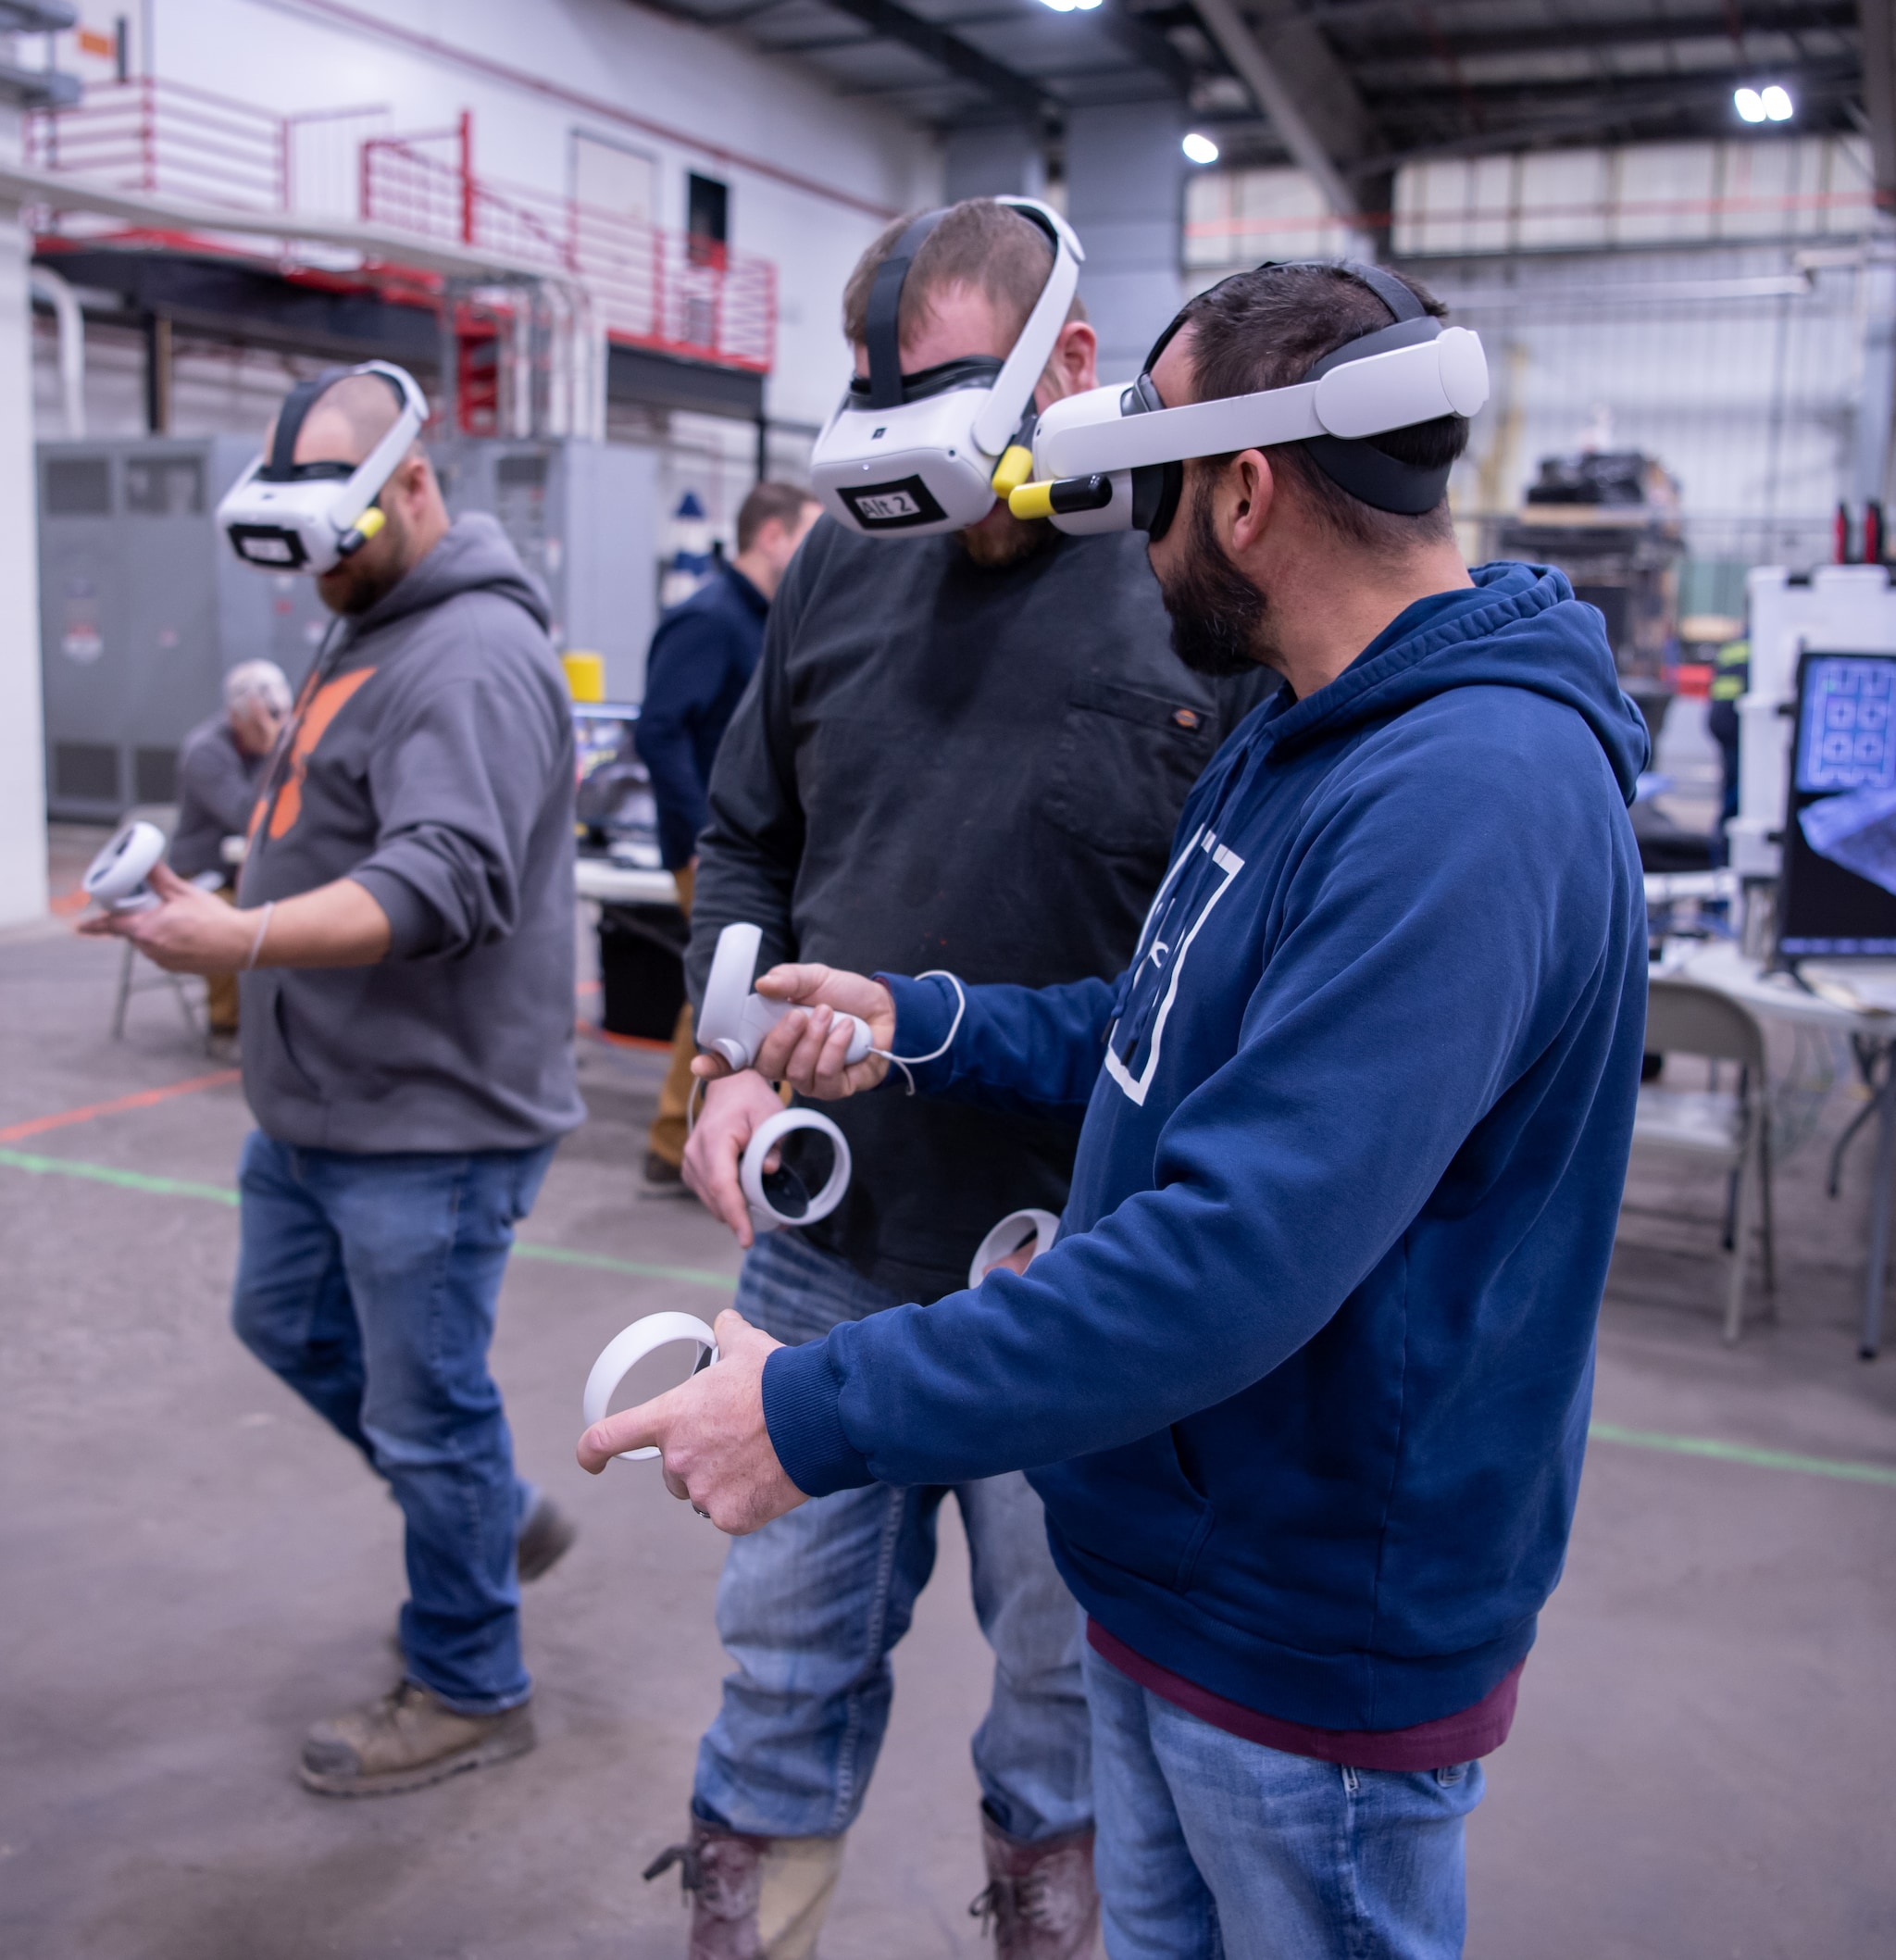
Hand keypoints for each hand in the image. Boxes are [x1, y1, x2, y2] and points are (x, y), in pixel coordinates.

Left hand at [78, 863, 256, 973]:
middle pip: (132, 932)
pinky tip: (188, 935)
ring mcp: (163, 961)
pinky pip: (162, 953)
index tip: (81, 926)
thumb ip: (159, 877)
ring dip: (155, 931)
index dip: (95, 924)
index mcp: (147, 929)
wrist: (242, 943)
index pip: (111, 925)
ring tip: (181, 922)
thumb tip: (146, 861)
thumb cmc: (215, 919)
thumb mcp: (183, 892)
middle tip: (159, 908)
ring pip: (148, 943)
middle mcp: (150, 949)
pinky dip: (168, 943)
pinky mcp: (175, 968)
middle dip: (139, 920)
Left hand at [576, 1308, 804, 1533]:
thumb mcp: (747, 1346)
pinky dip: (747, 1501)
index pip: (609, 1437)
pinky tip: (768, 1479)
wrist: (818, 1417)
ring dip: (720, 1480)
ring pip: (702, 1493)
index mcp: (671, 1417)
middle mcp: (678, 1459)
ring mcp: (702, 1492)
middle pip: (673, 1469)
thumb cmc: (779, 1380)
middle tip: (735, 1440)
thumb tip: (726, 1322)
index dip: (591, 1451)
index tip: (590, 1460)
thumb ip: (727, 1335)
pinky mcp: (731, 1516)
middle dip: (697, 1458)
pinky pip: (730, 1513)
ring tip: (758, 1456)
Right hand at [682, 1069, 793, 1247]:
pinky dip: (726, 1200)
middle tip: (775, 1222)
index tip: (747, 1239)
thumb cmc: (751, 1100)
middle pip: (716, 1198)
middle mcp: (695, 1153)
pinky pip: (708, 1193)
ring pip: (710, 1200)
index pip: (722, 1185)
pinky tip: (745, 1194)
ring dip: (734, 1209)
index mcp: (715, 1140)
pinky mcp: (691, 1169)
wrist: (728, 1087)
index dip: (735, 1215)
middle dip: (741, 1217)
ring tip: (764, 1207)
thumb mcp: (770, 1115)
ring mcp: (689, 1162)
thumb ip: (771, 1143)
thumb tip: (770, 1171)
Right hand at [691, 964, 895, 1100]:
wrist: (887, 1009)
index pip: (736, 1057)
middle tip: (802, 1014)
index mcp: (770, 1036)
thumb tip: (763, 985)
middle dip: (782, 1039)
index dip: (716, 1064)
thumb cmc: (845, 995)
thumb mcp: (815, 977)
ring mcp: (809, 1078)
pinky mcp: (835, 1088)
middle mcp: (785, 1061)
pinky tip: (847, 1031)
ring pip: (796, 1073)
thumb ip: (789, 980)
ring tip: (829, 1015)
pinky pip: (825, 1078)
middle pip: (766, 1065)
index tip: (700, 1065)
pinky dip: (834, 1050)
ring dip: (814, 1041)